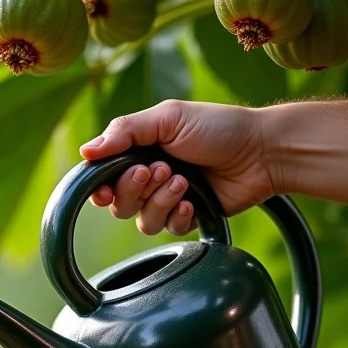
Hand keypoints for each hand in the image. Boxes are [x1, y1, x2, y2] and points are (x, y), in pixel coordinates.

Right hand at [80, 100, 272, 235]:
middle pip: (118, 204)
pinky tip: (193, 202)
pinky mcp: (189, 217)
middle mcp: (149, 177)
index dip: (99, 188)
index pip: (103, 178)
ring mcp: (168, 199)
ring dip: (159, 202)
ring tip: (182, 182)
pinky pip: (169, 229)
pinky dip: (178, 216)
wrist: (262, 151)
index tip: (103, 190)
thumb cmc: (217, 127)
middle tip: (158, 170)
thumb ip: (124, 131)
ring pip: (142, 221)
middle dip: (134, 190)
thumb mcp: (168, 118)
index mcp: (138, 151)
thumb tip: (86, 152)